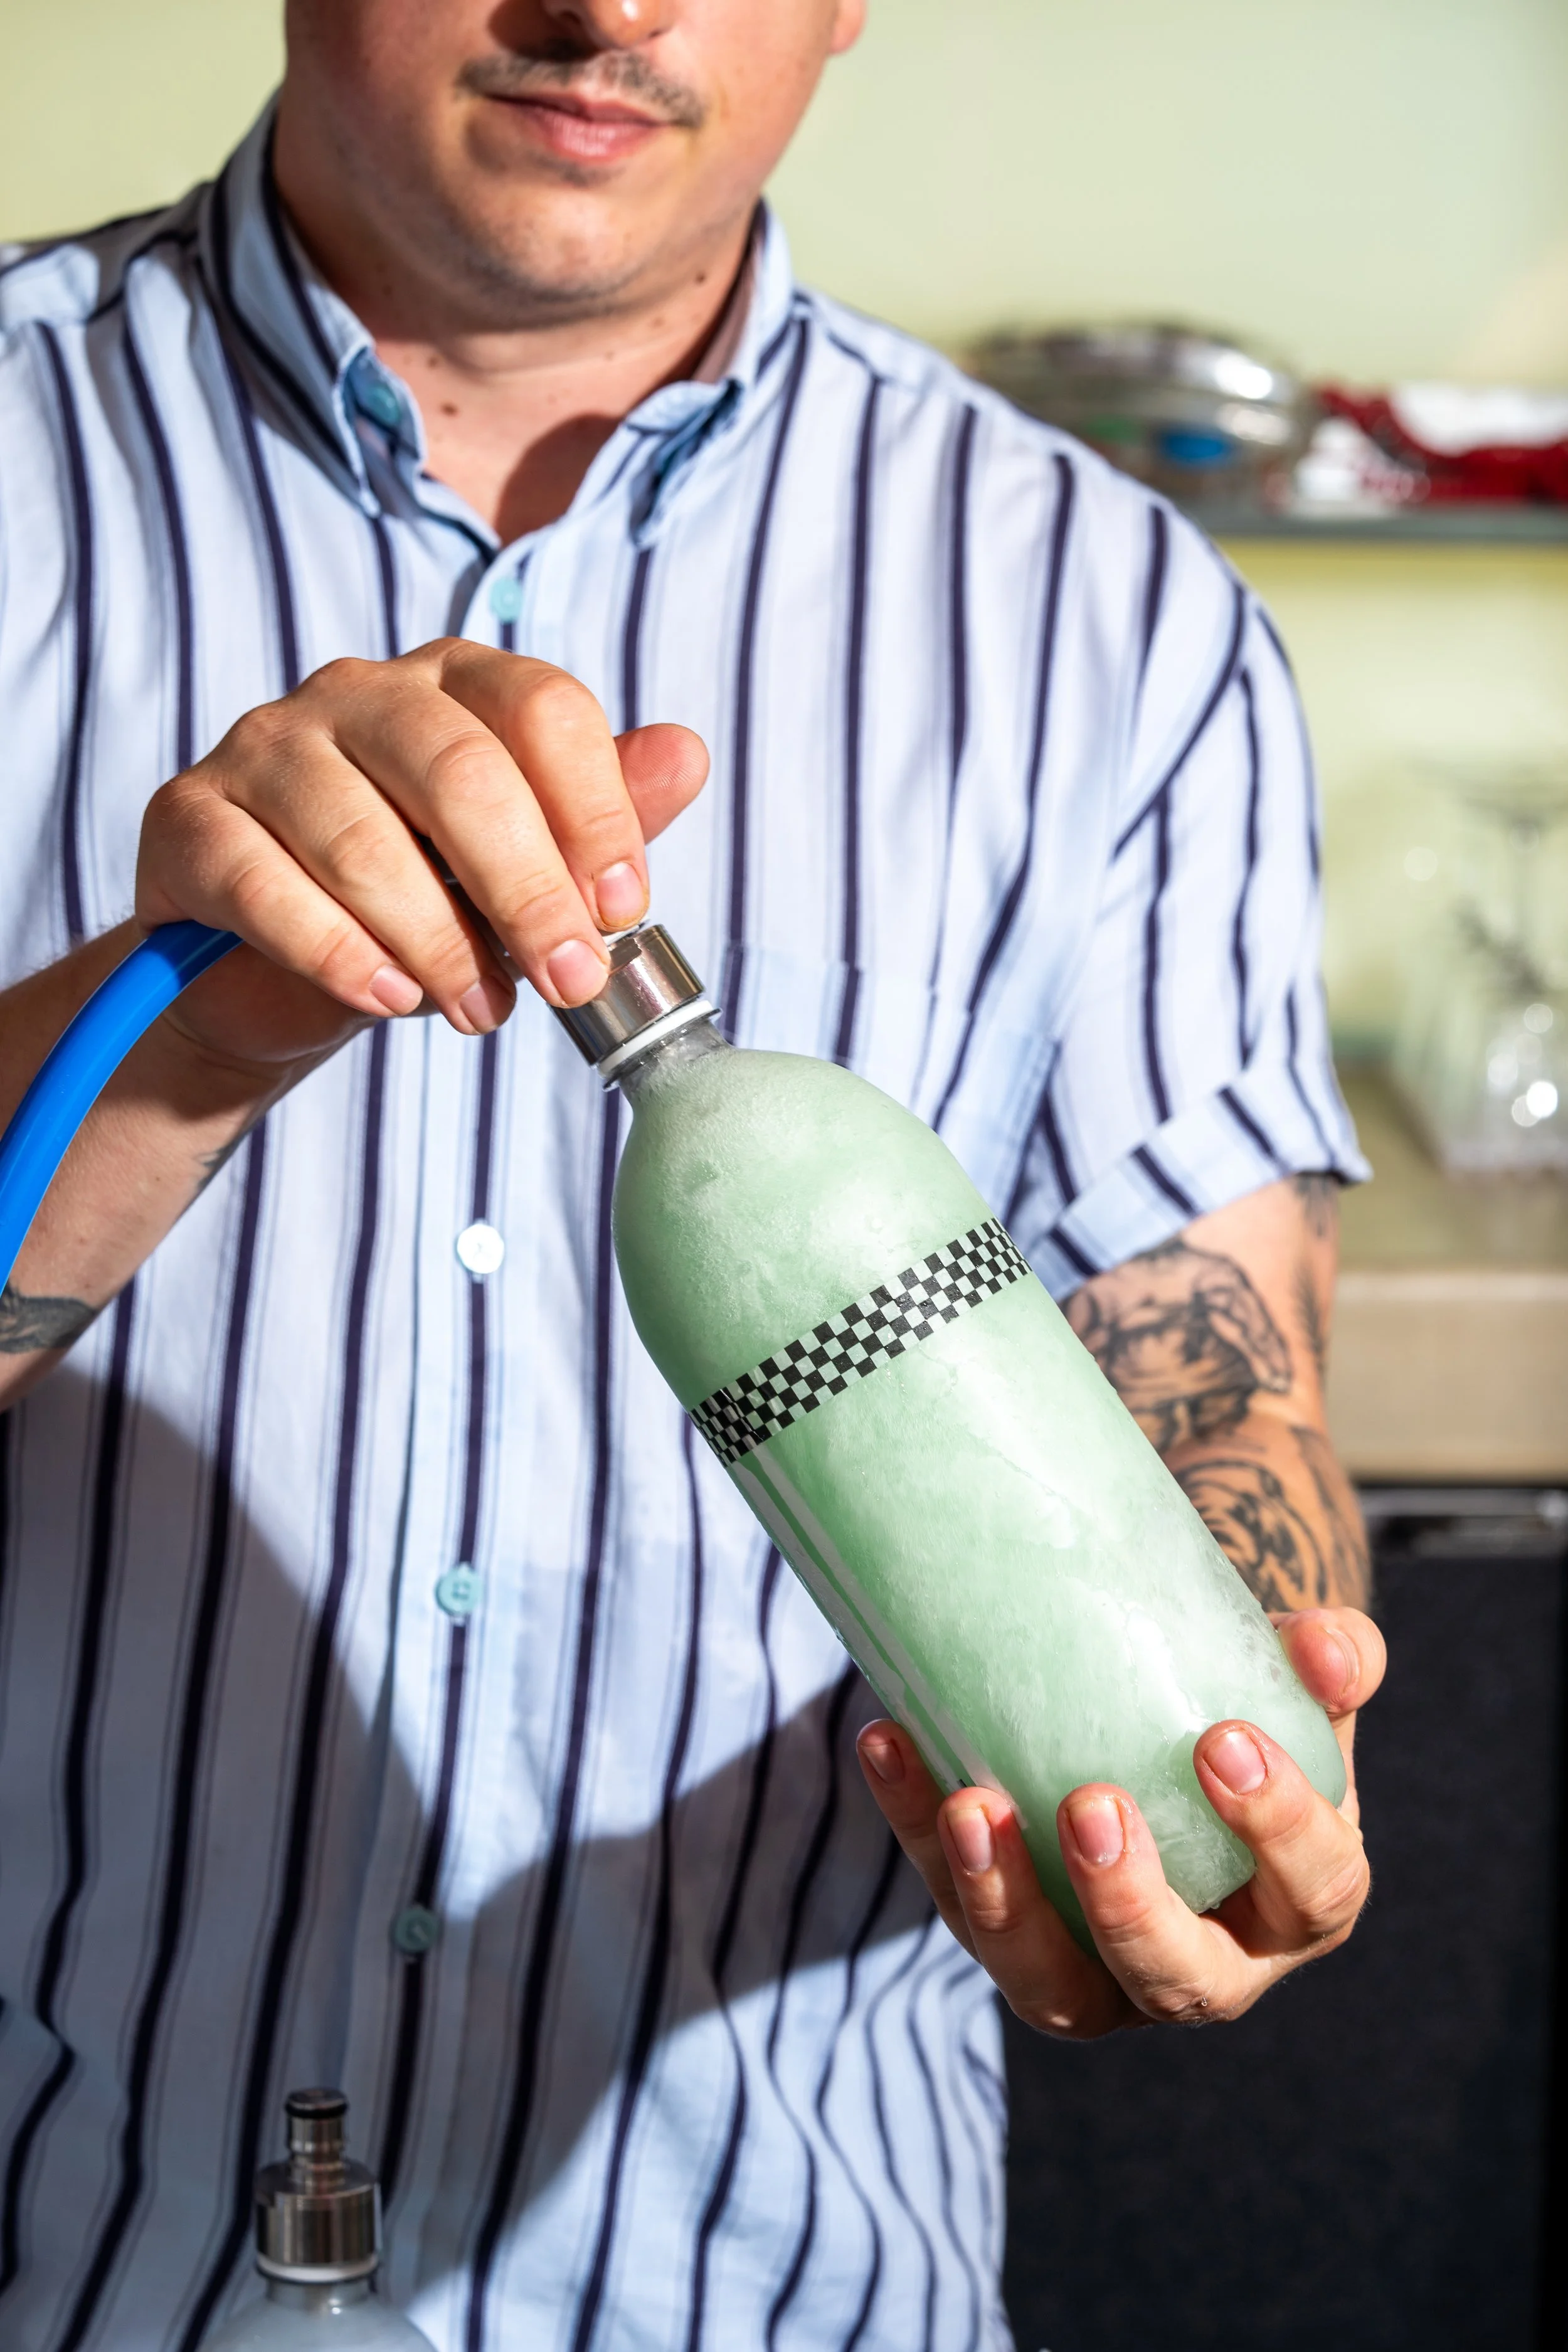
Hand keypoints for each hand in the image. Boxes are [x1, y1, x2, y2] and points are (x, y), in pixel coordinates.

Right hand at [135, 640, 707, 1072]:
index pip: (542, 708)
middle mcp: (355, 692)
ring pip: (362, 837)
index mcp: (454, 683)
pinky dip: (337, 954)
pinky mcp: (189, 818)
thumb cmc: (422, 903)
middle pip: (459, 771)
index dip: (596, 814)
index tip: (621, 912)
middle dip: (528, 893)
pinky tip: (383, 998)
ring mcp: (263, 746)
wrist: (280, 975)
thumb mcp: (526, 868)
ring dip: (437, 944)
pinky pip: (265, 885)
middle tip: (569, 982)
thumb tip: (686, 754)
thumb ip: (603, 816)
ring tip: (479, 1013)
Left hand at [856, 1605, 1383, 2036]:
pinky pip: (959, 1907)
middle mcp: (1211, 1966)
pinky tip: (889, 1743)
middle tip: (1090, 1803)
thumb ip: (1325, 1660)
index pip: (1314, 1888)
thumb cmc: (1244, 1714)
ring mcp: (1103, 1974)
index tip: (1220, 1739)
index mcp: (1302, 1902)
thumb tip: (1330, 1647)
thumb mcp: (1295, 1689)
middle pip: (1179, 1980)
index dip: (1275, 1826)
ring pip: (1054, 1988)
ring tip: (974, 1804)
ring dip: (1006, 1903)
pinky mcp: (1015, 1944)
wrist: (1171, 1735)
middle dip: (1128, 1905)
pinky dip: (919, 1831)